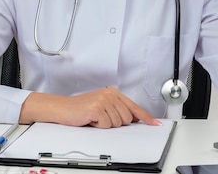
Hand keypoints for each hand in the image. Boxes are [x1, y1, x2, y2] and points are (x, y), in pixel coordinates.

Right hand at [19, 87, 160, 128]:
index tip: (155, 124)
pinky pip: (106, 125)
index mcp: (114, 92)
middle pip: (127, 119)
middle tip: (101, 118)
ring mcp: (104, 100)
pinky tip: (90, 119)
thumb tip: (135, 119)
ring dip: (105, 125)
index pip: (134, 107)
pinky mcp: (97, 107)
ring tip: (95, 118)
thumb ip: (118, 110)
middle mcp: (110, 94)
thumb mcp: (103, 106)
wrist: (62, 108)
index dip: (145, 117)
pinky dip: (98, 126)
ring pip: (117, 123)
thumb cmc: (81, 109)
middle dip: (115, 123)